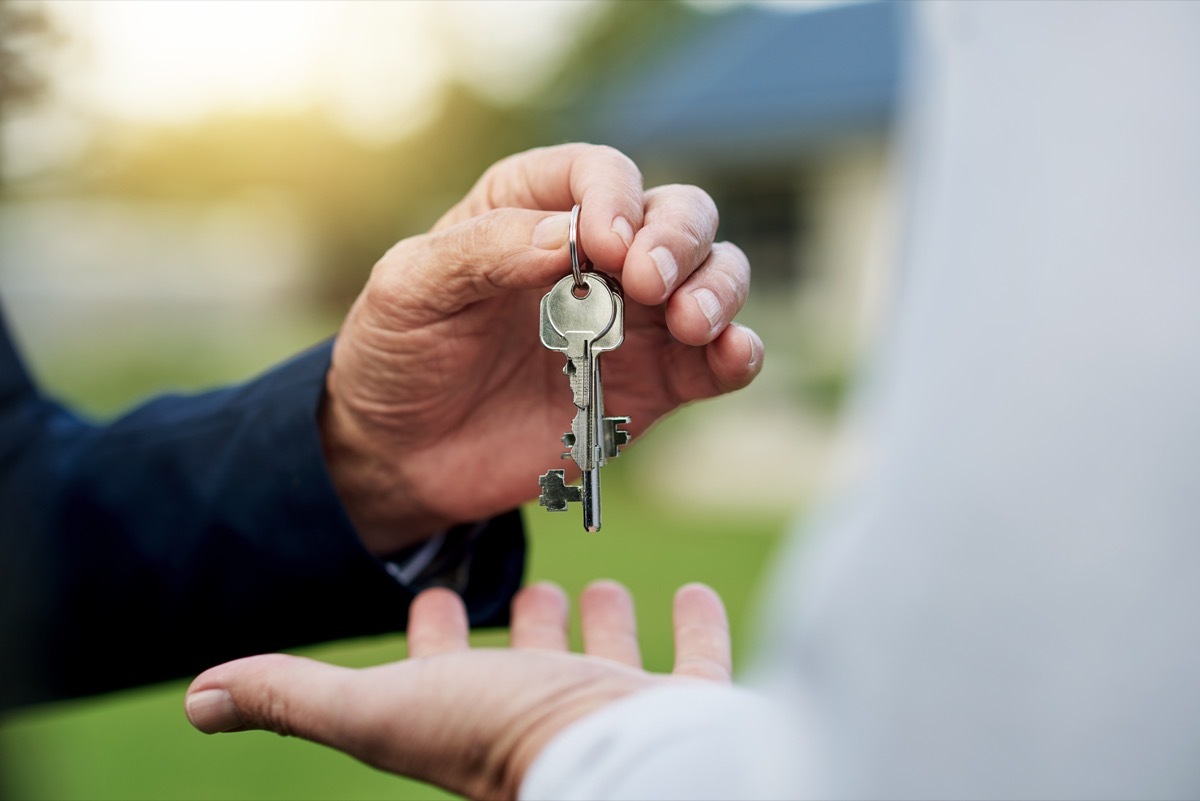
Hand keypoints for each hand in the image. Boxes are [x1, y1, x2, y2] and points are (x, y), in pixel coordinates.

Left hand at [184, 581, 731, 799]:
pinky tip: (690, 589)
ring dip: (602, 625)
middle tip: (528, 588)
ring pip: (606, 660)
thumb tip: (196, 697)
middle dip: (525, 624)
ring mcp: (616, 713)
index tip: (434, 594)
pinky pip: (692, 663)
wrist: (621, 766)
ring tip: (597, 585)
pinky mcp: (684, 711)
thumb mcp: (382, 709)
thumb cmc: (500, 739)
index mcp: (476, 713)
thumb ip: (295, 696)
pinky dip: (691, 627)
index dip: (432, 632)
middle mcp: (545, 714)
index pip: (444, 666)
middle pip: (530, 663)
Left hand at [318, 143, 763, 551]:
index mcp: (533, 209)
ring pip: (714, 275)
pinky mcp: (652, 386)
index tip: (605, 244)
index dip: (614, 197)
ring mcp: (631, 321)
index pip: (599, 173)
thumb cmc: (397, 354)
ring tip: (689, 321)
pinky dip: (737, 353)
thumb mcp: (409, 288)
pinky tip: (732, 354)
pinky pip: (715, 361)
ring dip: (718, 288)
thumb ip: (485, 251)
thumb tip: (574, 235)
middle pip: (677, 214)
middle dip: (679, 238)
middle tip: (648, 282)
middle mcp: (597, 255)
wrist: (402, 456)